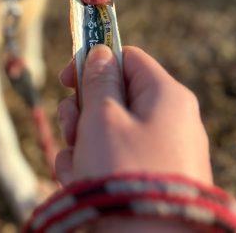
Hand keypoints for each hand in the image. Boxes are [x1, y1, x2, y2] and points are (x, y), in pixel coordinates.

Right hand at [56, 45, 212, 185]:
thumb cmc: (125, 174)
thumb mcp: (103, 118)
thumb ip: (97, 81)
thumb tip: (100, 52)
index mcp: (166, 96)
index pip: (127, 58)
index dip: (93, 62)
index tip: (65, 78)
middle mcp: (169, 121)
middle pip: (114, 97)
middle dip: (83, 112)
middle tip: (72, 128)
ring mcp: (161, 153)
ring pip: (108, 131)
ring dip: (81, 143)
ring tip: (76, 166)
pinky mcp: (150, 180)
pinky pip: (114, 160)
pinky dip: (92, 167)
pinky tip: (80, 182)